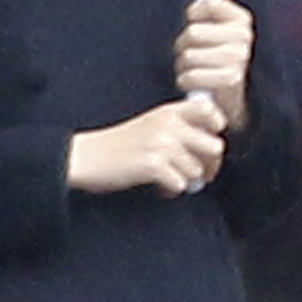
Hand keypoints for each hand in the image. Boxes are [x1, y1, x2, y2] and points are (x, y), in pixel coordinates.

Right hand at [70, 96, 228, 198]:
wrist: (85, 157)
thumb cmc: (119, 144)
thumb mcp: (150, 125)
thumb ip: (179, 129)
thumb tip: (214, 150)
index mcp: (168, 112)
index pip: (209, 110)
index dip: (216, 126)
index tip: (208, 140)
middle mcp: (168, 124)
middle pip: (214, 146)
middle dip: (208, 164)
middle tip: (196, 174)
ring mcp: (161, 144)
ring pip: (197, 170)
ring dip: (186, 180)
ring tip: (169, 180)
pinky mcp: (153, 165)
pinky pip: (180, 184)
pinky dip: (171, 190)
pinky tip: (159, 188)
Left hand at [175, 0, 255, 135]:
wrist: (230, 98)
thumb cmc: (216, 60)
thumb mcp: (215, 31)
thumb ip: (210, 8)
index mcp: (241, 19)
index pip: (210, 3)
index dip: (195, 13)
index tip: (193, 20)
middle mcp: (244, 36)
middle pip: (193, 33)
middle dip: (183, 45)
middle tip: (187, 52)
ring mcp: (238, 57)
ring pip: (189, 56)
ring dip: (182, 65)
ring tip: (189, 69)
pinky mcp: (231, 79)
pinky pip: (192, 75)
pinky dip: (186, 80)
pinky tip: (191, 81)